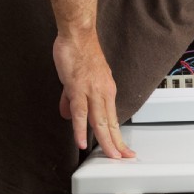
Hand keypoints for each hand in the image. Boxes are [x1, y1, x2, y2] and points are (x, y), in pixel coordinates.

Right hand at [53, 32, 135, 158]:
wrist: (77, 35)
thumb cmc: (78, 53)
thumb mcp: (77, 81)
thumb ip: (72, 100)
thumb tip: (70, 116)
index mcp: (106, 91)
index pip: (113, 118)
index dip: (117, 135)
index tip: (123, 149)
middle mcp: (103, 93)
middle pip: (111, 123)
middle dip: (117, 143)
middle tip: (124, 159)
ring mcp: (92, 91)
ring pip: (100, 121)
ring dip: (105, 141)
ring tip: (110, 156)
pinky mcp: (78, 88)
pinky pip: (80, 113)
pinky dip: (81, 129)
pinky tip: (82, 142)